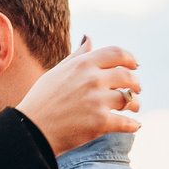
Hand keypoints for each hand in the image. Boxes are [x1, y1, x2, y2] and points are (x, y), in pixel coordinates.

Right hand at [16, 36, 141, 154]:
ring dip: (135, 104)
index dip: (130, 59)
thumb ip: (76, 56)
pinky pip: (127, 122)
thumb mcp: (57, 72)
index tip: (135, 66)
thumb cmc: (42, 100)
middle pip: (127, 76)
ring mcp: (97, 101)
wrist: (31, 128)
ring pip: (129, 99)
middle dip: (135, 83)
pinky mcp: (100, 122)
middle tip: (136, 90)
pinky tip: (135, 125)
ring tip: (134, 108)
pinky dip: (133, 125)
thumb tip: (89, 40)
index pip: (116, 53)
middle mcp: (92, 79)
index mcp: (83, 64)